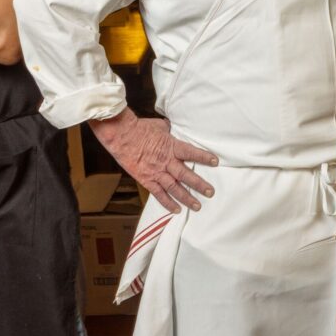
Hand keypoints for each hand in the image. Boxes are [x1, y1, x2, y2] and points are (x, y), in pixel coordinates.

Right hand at [90, 107, 217, 213]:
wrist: (120, 135)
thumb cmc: (139, 128)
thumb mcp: (159, 125)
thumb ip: (168, 130)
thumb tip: (171, 127)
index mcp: (171, 146)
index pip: (191, 153)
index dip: (203, 157)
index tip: (215, 162)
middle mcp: (166, 161)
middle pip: (185, 175)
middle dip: (199, 184)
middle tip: (210, 192)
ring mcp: (156, 172)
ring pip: (174, 188)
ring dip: (186, 198)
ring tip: (197, 206)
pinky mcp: (146, 179)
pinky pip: (158, 194)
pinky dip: (167, 203)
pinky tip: (176, 210)